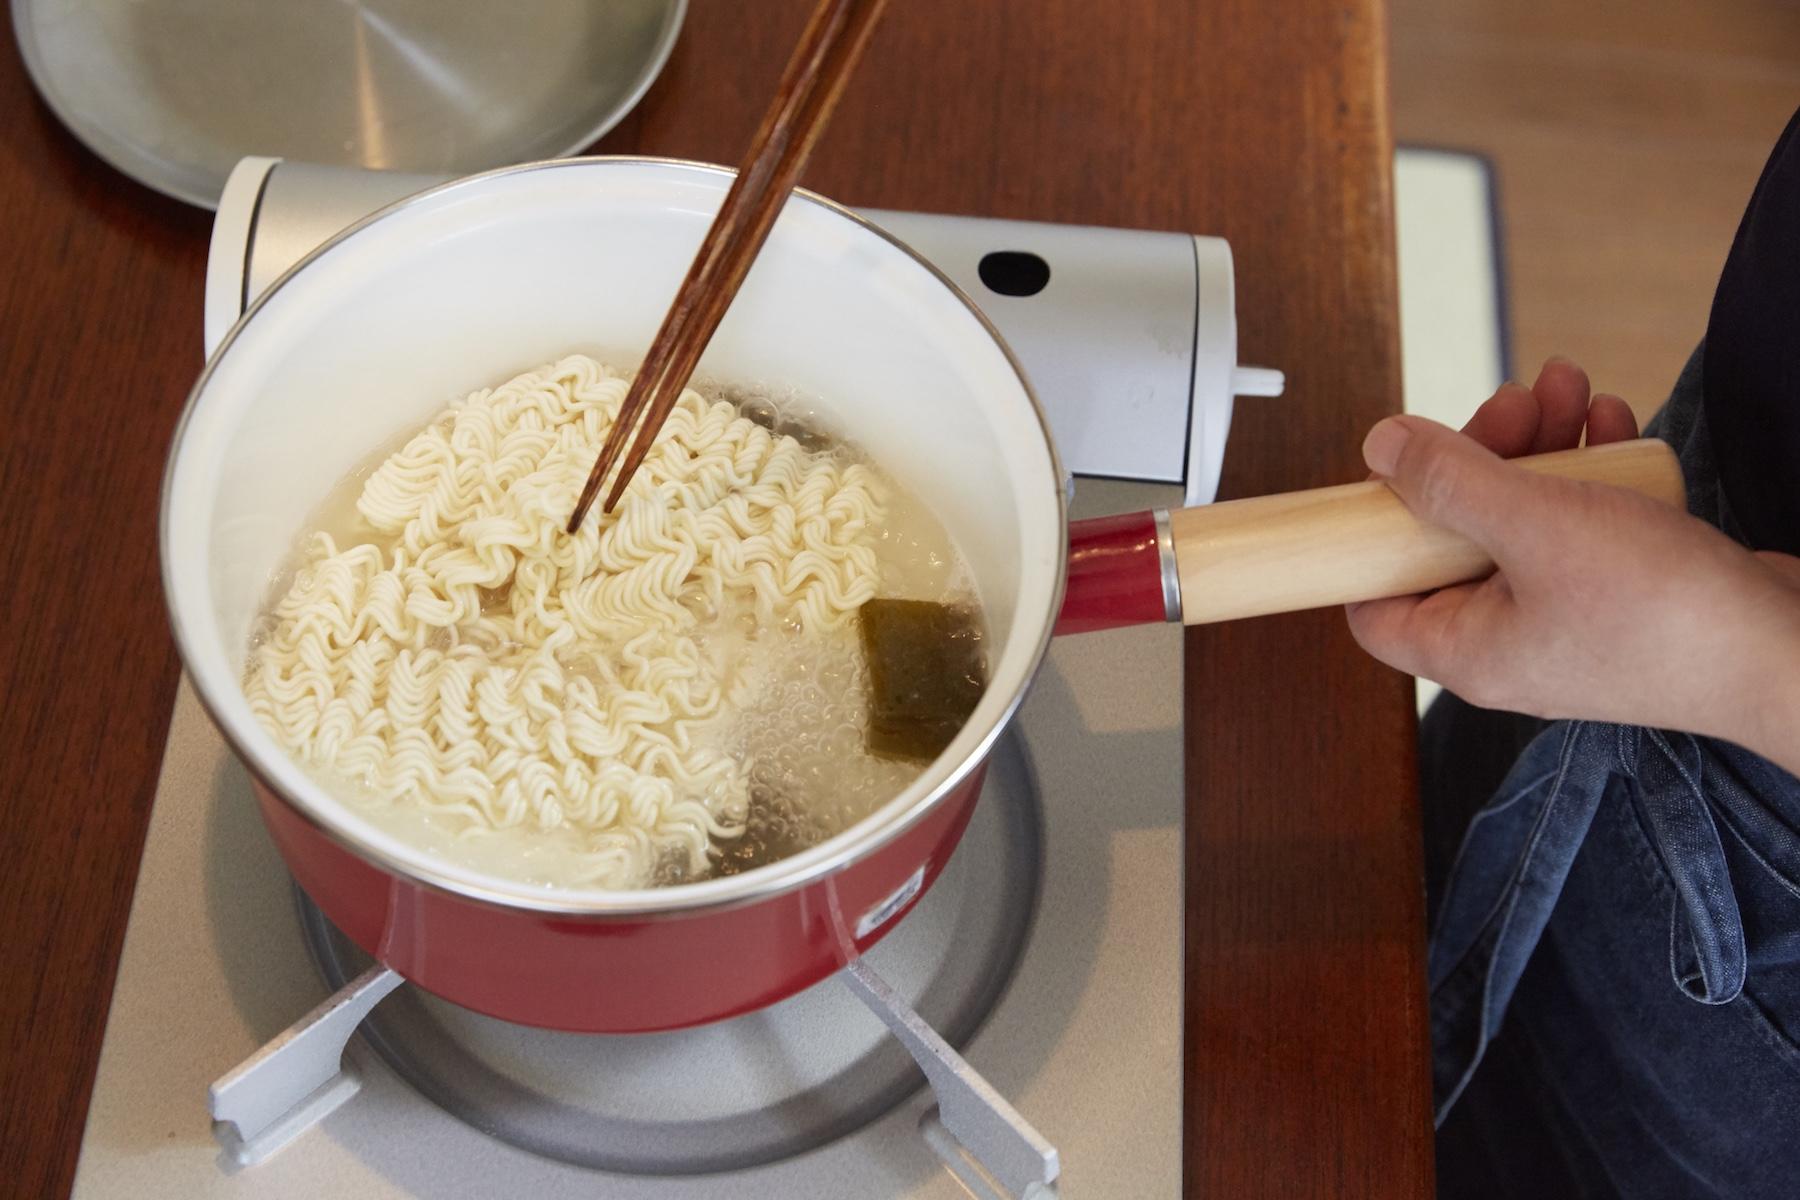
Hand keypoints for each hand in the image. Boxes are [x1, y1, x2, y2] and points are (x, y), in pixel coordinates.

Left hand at [1346, 359, 1799, 772]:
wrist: (1792, 652)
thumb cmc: (1665, 611)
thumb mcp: (1538, 527)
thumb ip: (1451, 483)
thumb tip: (1378, 447)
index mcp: (1466, 648)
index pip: (1375, 606)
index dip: (1369, 539)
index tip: (1392, 473)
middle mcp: (1509, 641)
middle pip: (1454, 538)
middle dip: (1479, 456)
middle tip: (1513, 400)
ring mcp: (1568, 619)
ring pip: (1526, 519)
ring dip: (1542, 447)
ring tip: (1568, 386)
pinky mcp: (1624, 597)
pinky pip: (1586, 523)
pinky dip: (1594, 472)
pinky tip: (1613, 422)